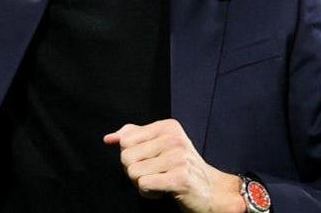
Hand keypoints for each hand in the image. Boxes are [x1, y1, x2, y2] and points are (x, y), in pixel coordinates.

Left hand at [104, 119, 244, 212]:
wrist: (212, 191)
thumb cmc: (181, 168)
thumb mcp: (159, 145)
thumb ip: (134, 137)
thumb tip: (109, 138)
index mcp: (168, 127)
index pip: (125, 140)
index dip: (131, 156)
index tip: (150, 161)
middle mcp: (173, 139)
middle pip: (126, 157)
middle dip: (135, 171)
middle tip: (155, 174)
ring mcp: (178, 158)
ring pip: (133, 172)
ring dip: (142, 184)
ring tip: (160, 181)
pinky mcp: (179, 178)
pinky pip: (144, 185)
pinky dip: (149, 193)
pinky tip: (163, 190)